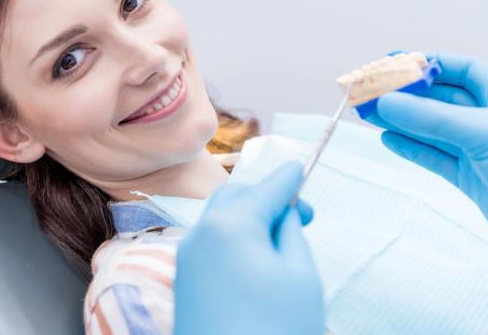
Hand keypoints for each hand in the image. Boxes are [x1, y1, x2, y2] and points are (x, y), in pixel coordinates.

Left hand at [174, 162, 324, 334]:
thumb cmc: (275, 330)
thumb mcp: (300, 275)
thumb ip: (290, 232)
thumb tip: (281, 212)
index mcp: (231, 225)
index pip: (266, 187)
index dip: (289, 178)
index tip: (303, 169)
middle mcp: (201, 234)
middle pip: (236, 195)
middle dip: (266, 196)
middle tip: (300, 216)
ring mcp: (187, 258)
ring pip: (220, 217)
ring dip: (249, 216)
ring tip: (279, 238)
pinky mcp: (184, 280)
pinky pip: (210, 242)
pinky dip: (233, 237)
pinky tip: (254, 257)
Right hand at [366, 52, 487, 264]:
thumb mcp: (485, 133)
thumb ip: (432, 119)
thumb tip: (388, 103)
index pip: (461, 70)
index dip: (427, 65)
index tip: (393, 63)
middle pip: (441, 100)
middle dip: (406, 96)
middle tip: (371, 93)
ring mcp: (482, 150)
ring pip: (434, 130)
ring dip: (402, 121)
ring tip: (370, 114)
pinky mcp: (474, 178)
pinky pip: (436, 157)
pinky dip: (411, 148)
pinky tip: (389, 139)